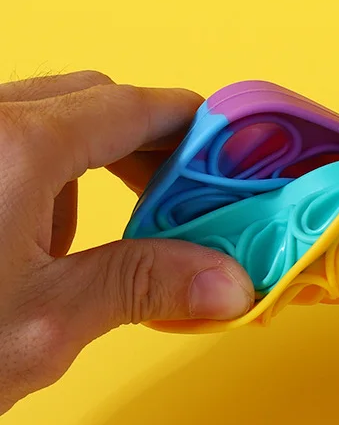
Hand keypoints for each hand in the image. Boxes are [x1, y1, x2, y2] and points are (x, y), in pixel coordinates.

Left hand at [0, 72, 253, 414]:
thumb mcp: (46, 324)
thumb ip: (147, 286)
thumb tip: (229, 282)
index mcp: (12, 148)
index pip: (133, 108)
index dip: (190, 128)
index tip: (224, 156)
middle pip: (90, 99)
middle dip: (141, 147)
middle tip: (173, 204)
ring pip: (43, 114)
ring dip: (86, 164)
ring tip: (85, 239)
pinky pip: (0, 134)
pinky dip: (37, 172)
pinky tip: (23, 237)